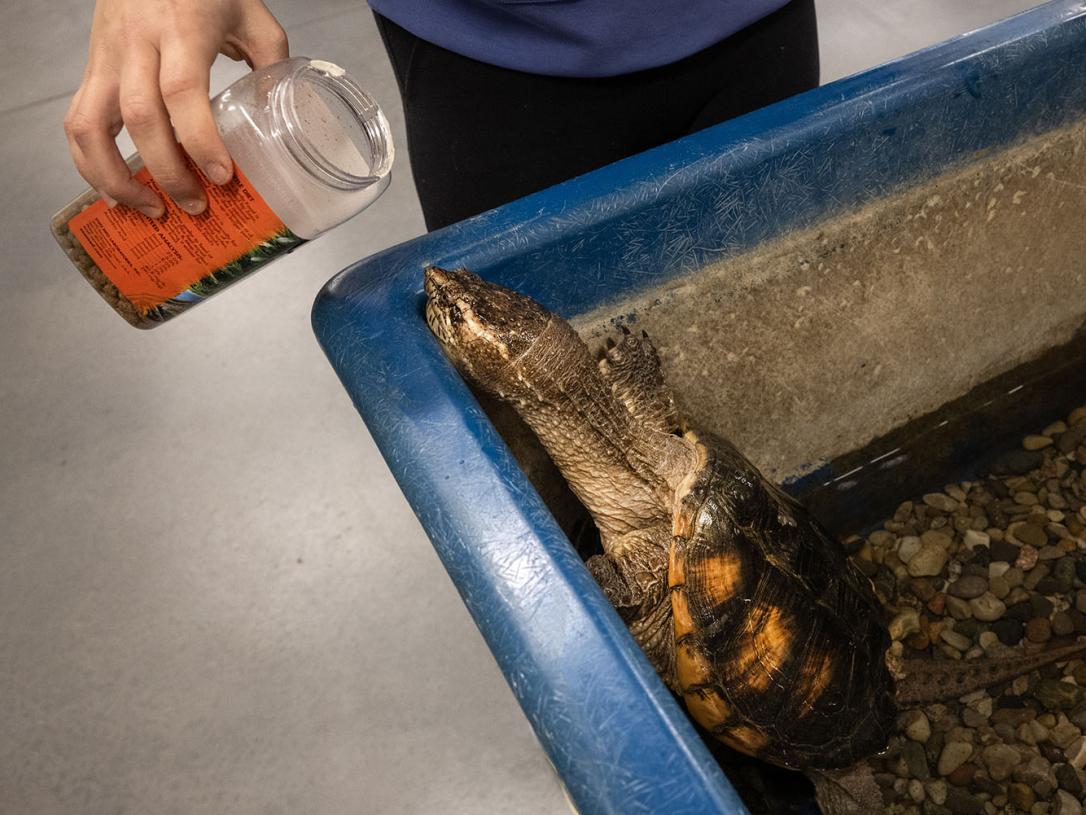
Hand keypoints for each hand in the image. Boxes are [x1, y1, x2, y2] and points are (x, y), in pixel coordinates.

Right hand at [65, 0, 287, 216]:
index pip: (183, 91)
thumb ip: (269, 62)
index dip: (199, 140)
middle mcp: (137, 44)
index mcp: (181, 30)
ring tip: (149, 210)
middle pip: (138, 116)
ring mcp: (107, 55)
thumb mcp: (252, 15)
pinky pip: (76, 119)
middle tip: (195, 206)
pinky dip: (89, 161)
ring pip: (90, 124)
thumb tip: (275, 116)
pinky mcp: (92, 65)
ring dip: (115, 176)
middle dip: (166, 171)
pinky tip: (115, 190)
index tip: (222, 176)